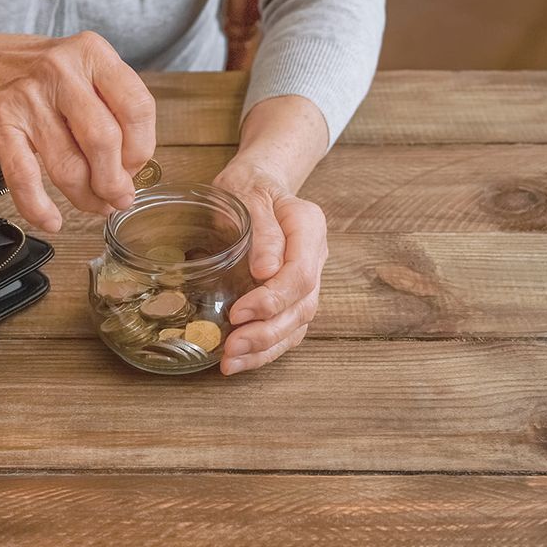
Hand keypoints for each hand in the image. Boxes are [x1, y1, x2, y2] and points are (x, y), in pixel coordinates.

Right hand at [0, 29, 155, 231]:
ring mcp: (28, 98)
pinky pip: (24, 177)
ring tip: (92, 205)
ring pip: (68, 165)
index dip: (142, 148)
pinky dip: (38, 207)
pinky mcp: (0, 125)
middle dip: (115, 181)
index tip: (135, 167)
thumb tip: (131, 173)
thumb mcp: (84, 72)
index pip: (137, 107)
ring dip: (85, 197)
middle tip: (118, 197)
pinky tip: (50, 220)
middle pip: (103, 140)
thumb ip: (113, 111)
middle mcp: (61, 70)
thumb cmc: (41, 77)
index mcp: (92, 53)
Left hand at [213, 159, 328, 375]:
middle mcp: (314, 256)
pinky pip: (286, 329)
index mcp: (309, 227)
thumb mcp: (248, 195)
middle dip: (267, 332)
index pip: (301, 274)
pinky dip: (264, 349)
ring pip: (297, 323)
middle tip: (232, 347)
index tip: (238, 311)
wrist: (255, 184)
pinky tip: (240, 361)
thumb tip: (266, 271)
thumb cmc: (247, 186)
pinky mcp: (293, 296)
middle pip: (302, 305)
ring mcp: (307, 278)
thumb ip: (261, 230)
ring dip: (265, 348)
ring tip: (231, 363)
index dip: (272, 299)